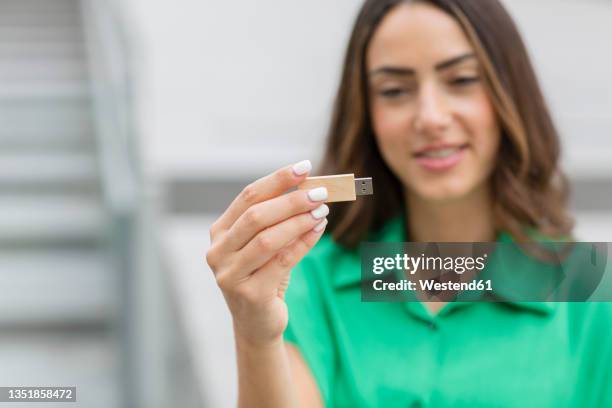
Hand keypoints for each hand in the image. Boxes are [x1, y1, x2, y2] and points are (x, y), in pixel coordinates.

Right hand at [206, 160, 328, 346]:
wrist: (257, 323)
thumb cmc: (264, 276)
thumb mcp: (266, 244)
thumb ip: (279, 219)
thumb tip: (310, 187)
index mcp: (220, 232)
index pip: (248, 196)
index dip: (277, 180)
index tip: (304, 167)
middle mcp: (218, 251)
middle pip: (256, 216)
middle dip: (291, 201)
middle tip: (320, 192)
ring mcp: (229, 274)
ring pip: (267, 239)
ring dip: (298, 221)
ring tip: (322, 210)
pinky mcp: (249, 294)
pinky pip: (281, 262)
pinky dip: (303, 243)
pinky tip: (318, 230)